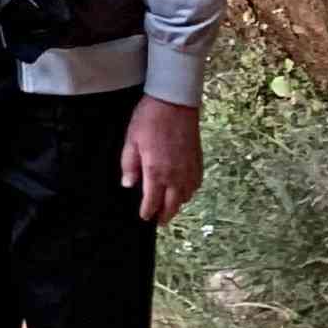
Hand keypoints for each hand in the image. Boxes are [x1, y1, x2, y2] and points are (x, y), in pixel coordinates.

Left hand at [126, 93, 200, 227]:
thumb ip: (129, 166)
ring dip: (177, 204)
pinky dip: (189, 192)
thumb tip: (129, 185)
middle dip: (166, 215)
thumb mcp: (130, 141)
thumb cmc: (148, 121)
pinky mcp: (198, 162)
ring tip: (170, 208)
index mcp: (156, 172)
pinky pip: (195, 185)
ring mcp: (190, 170)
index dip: (148, 211)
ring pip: (186, 196)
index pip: (153, 200)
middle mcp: (176, 175)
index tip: (144, 217)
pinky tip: (184, 192)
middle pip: (173, 204)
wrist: (175, 104)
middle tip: (160, 222)